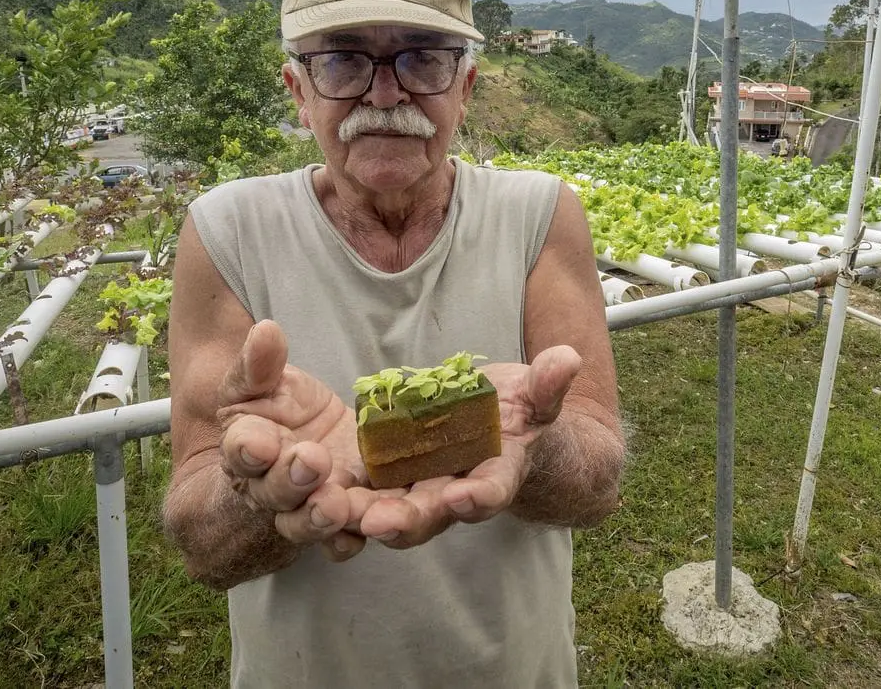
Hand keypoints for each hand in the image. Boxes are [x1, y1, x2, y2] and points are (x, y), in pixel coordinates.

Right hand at [216, 320, 368, 560]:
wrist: (306, 439)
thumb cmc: (278, 410)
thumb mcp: (265, 382)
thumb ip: (261, 364)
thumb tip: (266, 330)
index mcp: (249, 450)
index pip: (243, 451)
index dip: (249, 448)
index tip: (259, 440)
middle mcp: (274, 489)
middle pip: (278, 493)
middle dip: (292, 480)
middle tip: (311, 461)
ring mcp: (312, 506)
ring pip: (313, 521)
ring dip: (325, 516)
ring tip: (338, 504)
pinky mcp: (350, 516)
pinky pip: (348, 538)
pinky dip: (359, 536)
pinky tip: (379, 526)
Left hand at [343, 344, 580, 549]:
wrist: (498, 427)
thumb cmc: (522, 412)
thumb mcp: (537, 396)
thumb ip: (548, 383)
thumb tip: (568, 358)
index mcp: (497, 475)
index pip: (492, 491)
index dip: (481, 496)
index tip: (466, 495)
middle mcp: (455, 492)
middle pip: (431, 513)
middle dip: (407, 519)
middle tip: (380, 522)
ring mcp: (418, 488)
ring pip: (389, 508)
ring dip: (362, 514)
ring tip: (334, 511)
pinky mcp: (386, 476)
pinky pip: (361, 491)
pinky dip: (341, 496)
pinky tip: (312, 494)